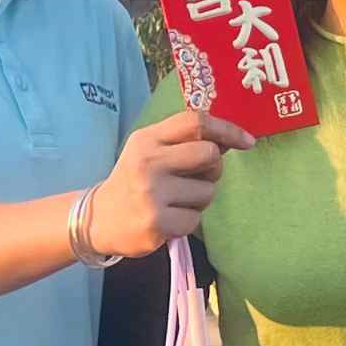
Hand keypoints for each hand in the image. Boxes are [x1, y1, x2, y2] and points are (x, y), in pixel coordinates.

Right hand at [86, 109, 254, 258]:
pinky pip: (196, 219)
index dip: (227, 129)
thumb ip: (184, 141)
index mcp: (148, 139)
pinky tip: (168, 219)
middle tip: (196, 179)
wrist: (98, 219)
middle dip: (213, 169)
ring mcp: (151, 193)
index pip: (196, 122)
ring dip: (199, 199)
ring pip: (208, 192)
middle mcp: (148, 162)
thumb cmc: (134, 181)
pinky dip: (188, 221)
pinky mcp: (156, 223)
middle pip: (209, 155)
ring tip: (175, 202)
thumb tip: (229, 139)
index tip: (247, 141)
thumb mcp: (150, 151)